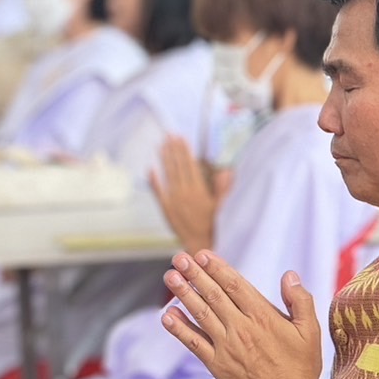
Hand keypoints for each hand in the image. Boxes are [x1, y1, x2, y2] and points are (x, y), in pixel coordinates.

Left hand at [149, 135, 225, 253]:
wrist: (200, 243)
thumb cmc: (213, 225)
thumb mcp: (222, 206)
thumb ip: (223, 188)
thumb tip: (227, 171)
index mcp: (199, 191)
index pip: (190, 165)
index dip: (185, 150)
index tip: (181, 138)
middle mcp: (185, 193)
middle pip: (178, 166)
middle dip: (173, 149)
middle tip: (169, 135)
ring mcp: (174, 200)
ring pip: (168, 175)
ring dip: (164, 159)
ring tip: (161, 145)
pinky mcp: (166, 208)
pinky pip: (158, 191)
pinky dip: (154, 180)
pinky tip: (151, 168)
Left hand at [159, 250, 321, 378]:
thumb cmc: (301, 367)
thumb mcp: (311, 331)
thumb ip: (300, 300)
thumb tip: (289, 275)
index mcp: (263, 317)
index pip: (235, 285)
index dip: (216, 267)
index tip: (202, 254)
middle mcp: (241, 328)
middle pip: (213, 295)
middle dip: (194, 274)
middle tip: (179, 259)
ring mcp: (226, 347)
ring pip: (201, 314)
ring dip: (183, 294)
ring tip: (170, 277)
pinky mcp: (217, 364)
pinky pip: (193, 342)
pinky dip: (179, 328)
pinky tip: (168, 315)